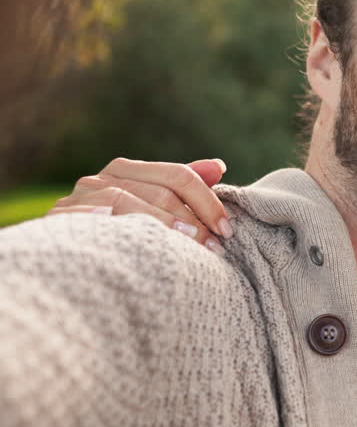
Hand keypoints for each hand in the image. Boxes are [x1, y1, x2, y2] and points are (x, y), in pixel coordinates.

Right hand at [48, 158, 231, 252]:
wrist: (61, 261)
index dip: (207, 200)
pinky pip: (89, 219)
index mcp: (125, 170)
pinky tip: (134, 235)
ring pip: (127, 201)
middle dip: (193, 219)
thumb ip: (182, 187)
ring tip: (190, 245)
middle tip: (215, 245)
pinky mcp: (58, 220)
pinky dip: (112, 223)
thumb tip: (218, 165)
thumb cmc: (115, 232)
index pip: (177, 175)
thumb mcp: (151, 207)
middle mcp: (99, 179)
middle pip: (159, 191)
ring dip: (163, 224)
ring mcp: (76, 199)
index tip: (227, 229)